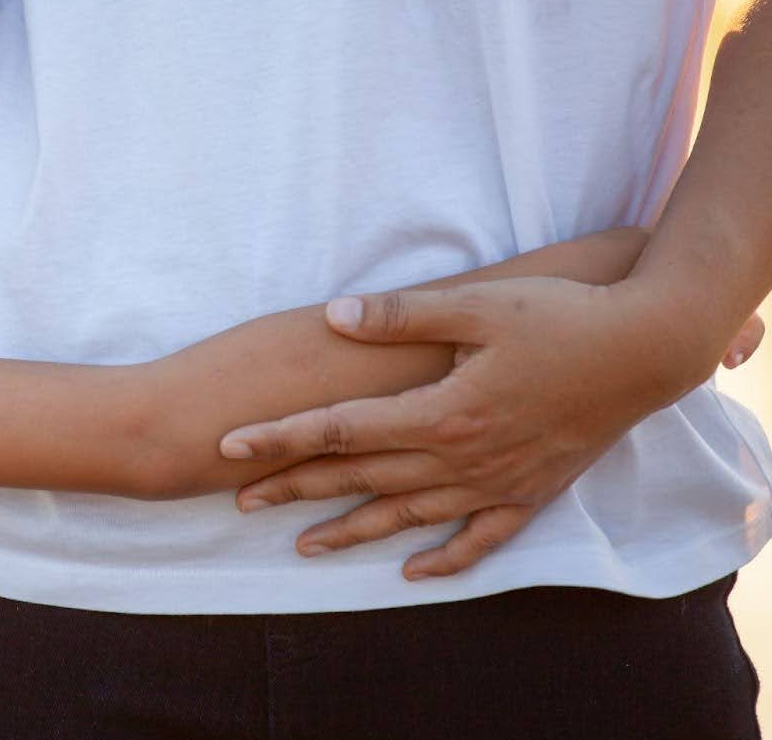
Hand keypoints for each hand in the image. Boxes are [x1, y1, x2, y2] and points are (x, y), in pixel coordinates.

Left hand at [218, 278, 764, 579]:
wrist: (648, 349)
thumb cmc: (562, 317)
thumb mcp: (477, 305)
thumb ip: (401, 314)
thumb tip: (332, 314)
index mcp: (442, 411)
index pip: (340, 429)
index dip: (280, 437)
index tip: (228, 447)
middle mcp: (463, 457)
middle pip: (361, 478)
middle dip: (296, 487)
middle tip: (239, 500)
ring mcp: (498, 482)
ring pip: (410, 516)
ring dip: (354, 531)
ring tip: (304, 546)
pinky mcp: (531, 491)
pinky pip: (481, 538)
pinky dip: (446, 559)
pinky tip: (414, 572)